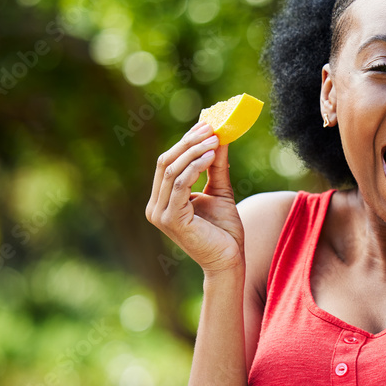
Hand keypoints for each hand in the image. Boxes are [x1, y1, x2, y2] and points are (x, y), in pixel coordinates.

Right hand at [145, 121, 244, 273]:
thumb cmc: (225, 231)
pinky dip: (195, 167)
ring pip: (172, 170)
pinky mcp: (171, 219)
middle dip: (189, 142)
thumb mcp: (220, 191)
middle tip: (211, 127)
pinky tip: (211, 155)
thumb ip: (216, 167)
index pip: (168, 163)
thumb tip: (219, 137)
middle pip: (166, 163)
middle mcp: (156, 206)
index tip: (205, 125)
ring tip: (215, 138)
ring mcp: (160, 213)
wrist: (229, 260)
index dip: (185, 142)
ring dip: (194, 151)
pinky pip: (180, 184)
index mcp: (163, 200)